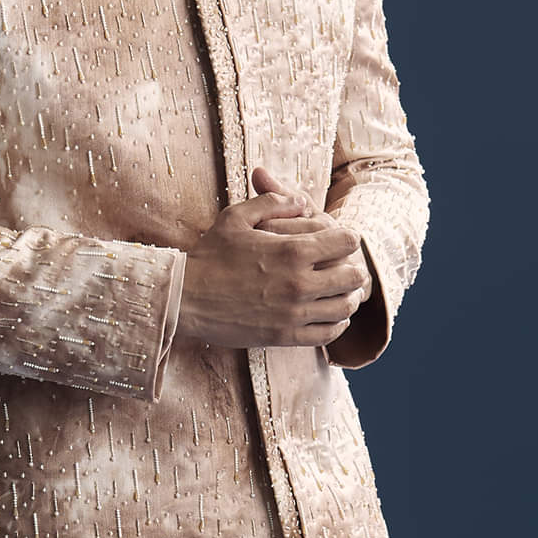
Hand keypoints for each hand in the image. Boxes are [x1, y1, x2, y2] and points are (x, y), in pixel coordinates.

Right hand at [174, 166, 371, 348]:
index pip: (347, 242)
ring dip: (348, 298)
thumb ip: (272, 202)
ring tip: (342, 293)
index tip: (341, 240)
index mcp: (292, 250)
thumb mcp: (236, 217)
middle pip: (353, 276)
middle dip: (353, 268)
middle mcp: (299, 283)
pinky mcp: (284, 336)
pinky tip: (331, 317)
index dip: (348, 238)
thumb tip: (300, 201)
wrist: (184, 299)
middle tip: (347, 267)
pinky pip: (327, 334)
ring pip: (344, 308)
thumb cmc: (208, 256)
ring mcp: (293, 313)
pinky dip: (336, 325)